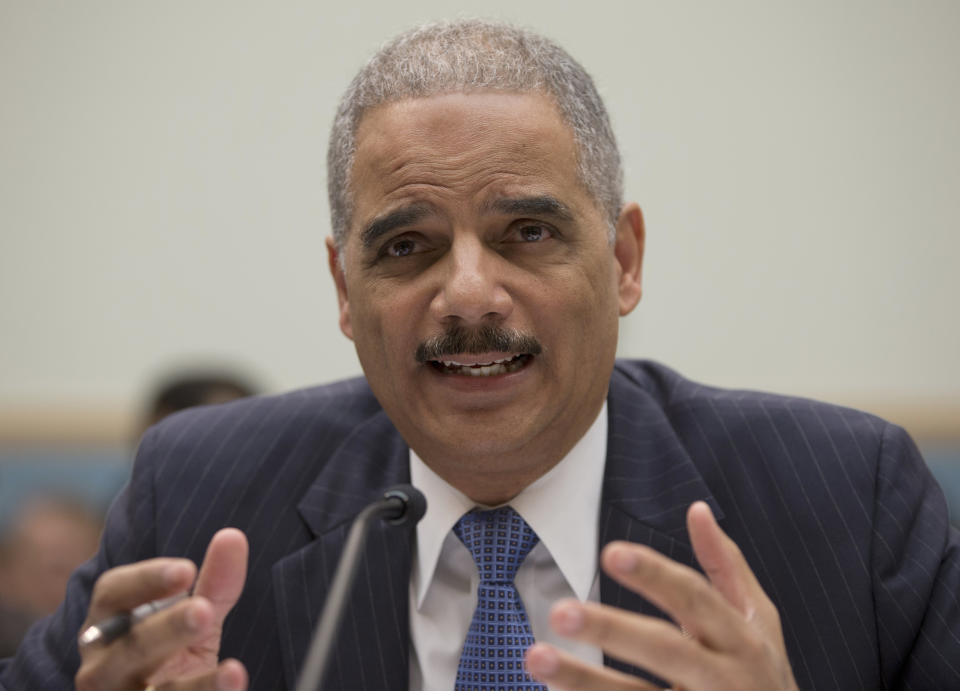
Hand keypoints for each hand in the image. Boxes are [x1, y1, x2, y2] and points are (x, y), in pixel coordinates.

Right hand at [76, 528, 248, 690]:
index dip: (147, 580)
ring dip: (195, 685)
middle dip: (168, 628)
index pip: (114, 594)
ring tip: (234, 672)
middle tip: (205, 611)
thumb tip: (233, 536)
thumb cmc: (169, 652)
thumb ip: (214, 582)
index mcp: (108, 624)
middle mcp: (102, 666)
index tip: (187, 570)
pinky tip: (233, 686)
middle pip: (132, 646)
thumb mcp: (193, 617)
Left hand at [526, 502, 797, 689]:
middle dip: (613, 630)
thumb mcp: (759, 622)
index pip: (694, 597)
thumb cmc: (764, 677)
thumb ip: (726, 566)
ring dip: (584, 681)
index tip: (609, 552)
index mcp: (741, 638)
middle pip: (666, 650)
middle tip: (560, 611)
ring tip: (535, 657)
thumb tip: (698, 508)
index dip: (654, 574)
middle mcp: (725, 678)